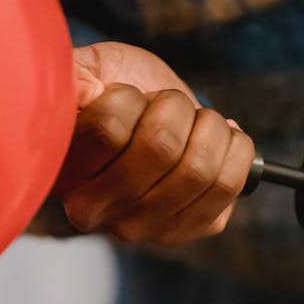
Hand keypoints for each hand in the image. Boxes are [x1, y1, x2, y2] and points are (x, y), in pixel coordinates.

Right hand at [53, 42, 254, 246]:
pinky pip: (229, 183)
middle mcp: (100, 212)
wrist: (144, 126)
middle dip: (173, 106)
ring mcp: (146, 227)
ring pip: (199, 166)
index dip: (127, 97)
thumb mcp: (86, 73)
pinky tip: (219, 144)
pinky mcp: (190, 230)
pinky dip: (236, 148)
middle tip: (166, 107)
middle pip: (162, 145)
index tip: (126, 97)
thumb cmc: (111, 97)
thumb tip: (80, 92)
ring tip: (194, 124)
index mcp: (66, 173)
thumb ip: (73, 78)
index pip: (109, 127)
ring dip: (208, 127)